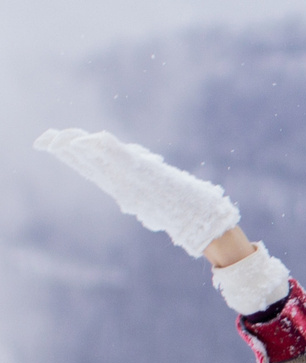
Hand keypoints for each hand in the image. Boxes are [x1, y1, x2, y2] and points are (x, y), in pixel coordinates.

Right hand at [34, 129, 239, 255]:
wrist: (204, 225)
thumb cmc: (183, 214)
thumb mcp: (155, 202)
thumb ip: (140, 194)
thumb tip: (131, 194)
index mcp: (124, 189)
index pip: (91, 169)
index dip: (71, 156)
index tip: (50, 143)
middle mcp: (124, 187)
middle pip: (89, 165)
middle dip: (66, 150)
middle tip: (44, 139)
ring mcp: (135, 183)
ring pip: (101, 162)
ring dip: (80, 148)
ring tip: (63, 138)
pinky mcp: (149, 178)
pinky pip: (125, 160)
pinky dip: (108, 149)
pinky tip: (95, 138)